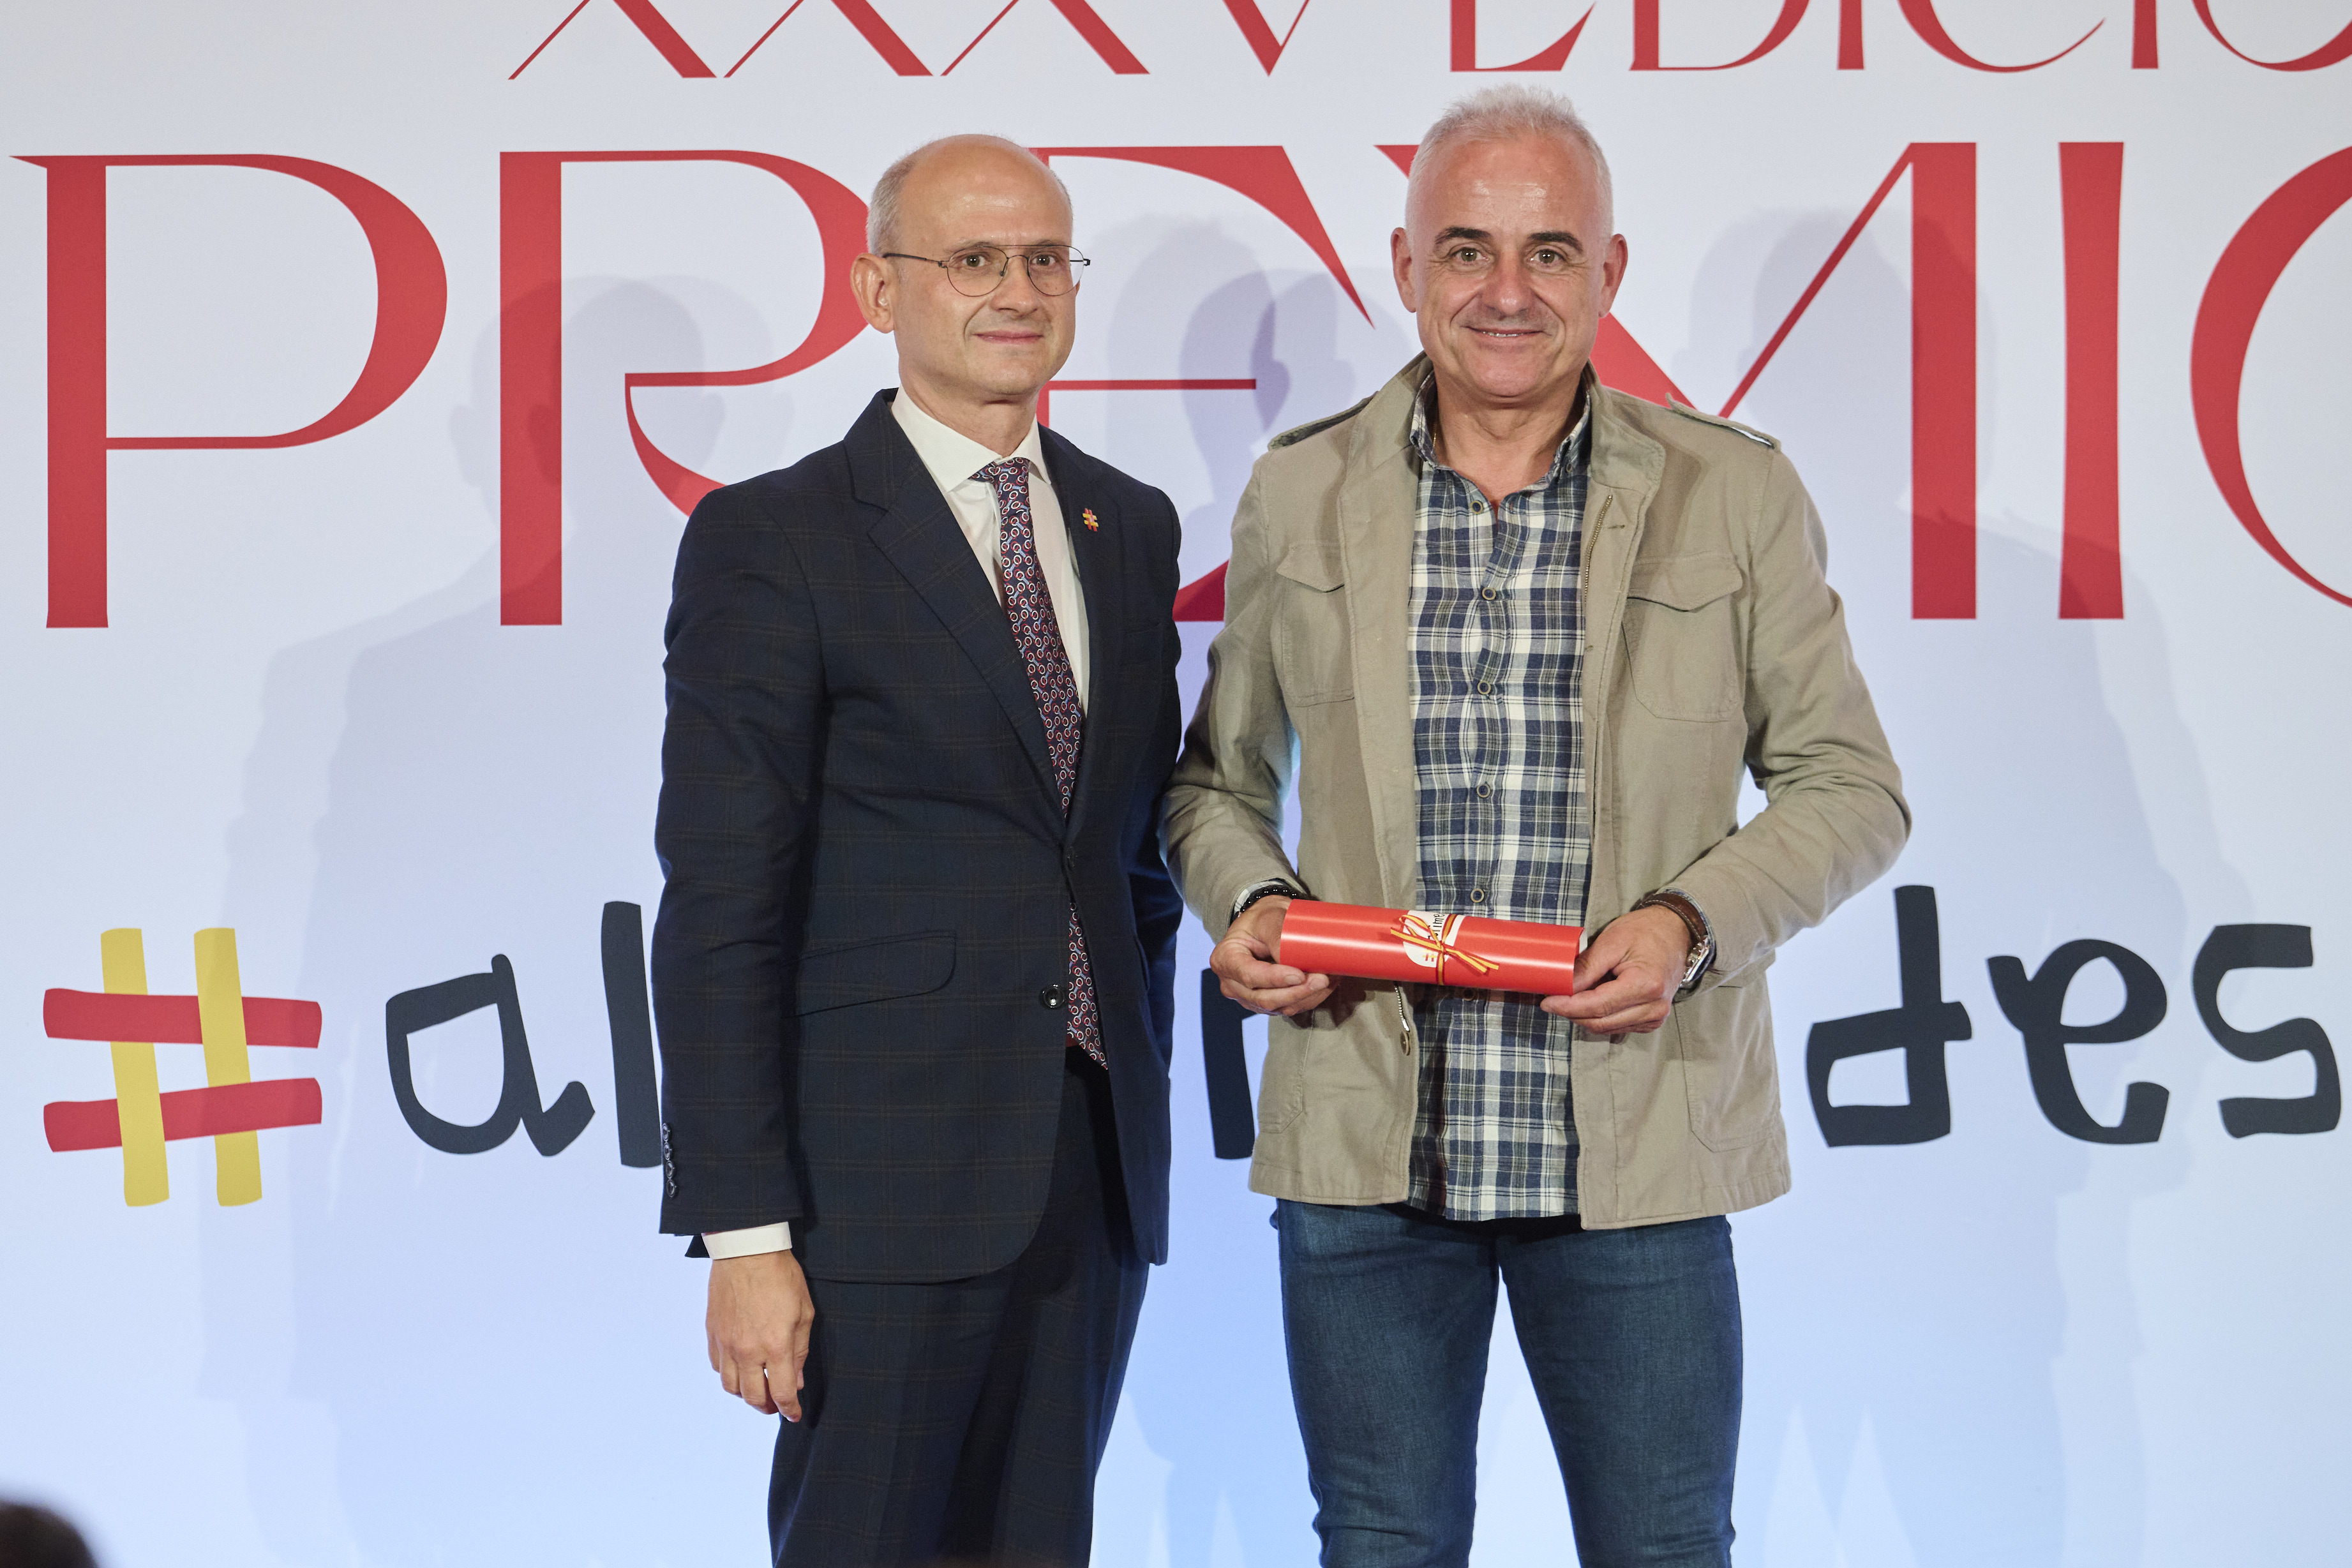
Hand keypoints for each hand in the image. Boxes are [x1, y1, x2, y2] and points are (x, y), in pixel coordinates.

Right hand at [708, 1250, 815, 1421]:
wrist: (747, 1250)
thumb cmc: (781, 1276)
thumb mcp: (804, 1312)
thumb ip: (799, 1351)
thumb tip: (795, 1381)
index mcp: (776, 1346)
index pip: (781, 1392)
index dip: (789, 1409)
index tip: (794, 1414)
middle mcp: (748, 1350)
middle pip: (752, 1396)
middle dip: (766, 1406)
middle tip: (775, 1404)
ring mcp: (727, 1343)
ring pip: (731, 1386)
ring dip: (745, 1394)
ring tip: (757, 1389)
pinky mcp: (713, 1333)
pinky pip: (717, 1366)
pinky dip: (729, 1375)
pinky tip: (740, 1368)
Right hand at [1211, 896, 1333, 1016]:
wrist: (1265, 925)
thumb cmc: (1263, 918)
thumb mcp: (1268, 917)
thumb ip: (1278, 935)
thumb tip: (1294, 962)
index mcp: (1225, 959)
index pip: (1249, 975)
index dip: (1275, 979)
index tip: (1300, 974)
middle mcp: (1231, 983)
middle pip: (1264, 998)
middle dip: (1297, 992)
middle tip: (1322, 979)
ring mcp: (1247, 997)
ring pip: (1279, 1007)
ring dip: (1307, 998)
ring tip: (1329, 980)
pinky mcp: (1265, 1004)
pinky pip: (1288, 1008)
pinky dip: (1309, 1000)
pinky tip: (1324, 987)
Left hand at [1540, 906, 1690, 1035]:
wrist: (1675, 932)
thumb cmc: (1646, 931)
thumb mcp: (1612, 942)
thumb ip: (1587, 968)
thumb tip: (1562, 988)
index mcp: (1645, 986)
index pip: (1597, 1006)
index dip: (1568, 1007)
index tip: (1547, 1002)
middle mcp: (1654, 1007)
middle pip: (1600, 1022)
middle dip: (1572, 1013)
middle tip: (1552, 999)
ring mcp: (1655, 1016)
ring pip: (1607, 1027)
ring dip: (1584, 1016)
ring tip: (1570, 997)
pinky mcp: (1652, 1020)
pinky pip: (1618, 1026)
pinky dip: (1600, 1017)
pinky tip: (1590, 1001)